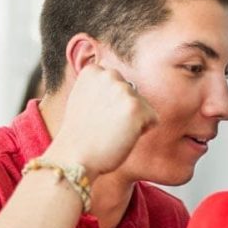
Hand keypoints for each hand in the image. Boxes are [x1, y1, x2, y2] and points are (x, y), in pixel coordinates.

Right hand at [46, 65, 157, 179]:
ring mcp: (123, 90)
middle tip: (103, 126)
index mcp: (93, 70)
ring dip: (133, 121)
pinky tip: (122, 137)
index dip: (110, 104)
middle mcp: (109, 74)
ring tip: (111, 131)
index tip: (94, 115)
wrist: (74, 157)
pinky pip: (153, 119)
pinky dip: (142, 131)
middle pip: (133, 93)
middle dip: (124, 111)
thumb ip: (100, 88)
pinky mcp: (136, 107)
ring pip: (144, 107)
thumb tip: (121, 84)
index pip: (118, 84)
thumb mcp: (83, 99)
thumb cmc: (79, 136)